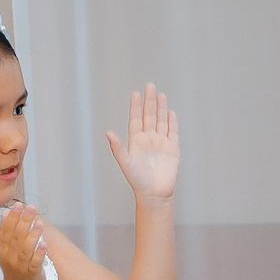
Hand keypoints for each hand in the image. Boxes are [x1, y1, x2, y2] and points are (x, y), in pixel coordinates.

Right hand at [0, 203, 47, 279]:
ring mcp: (21, 266)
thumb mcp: (6, 249)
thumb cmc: (14, 268)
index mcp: (3, 250)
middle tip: (31, 207)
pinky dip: (39, 253)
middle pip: (16, 237)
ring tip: (39, 222)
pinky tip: (44, 244)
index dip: (12, 217)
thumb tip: (5, 212)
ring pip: (26, 249)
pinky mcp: (32, 274)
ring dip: (32, 235)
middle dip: (23, 221)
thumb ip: (6, 231)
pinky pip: (35, 263)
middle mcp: (10, 257)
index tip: (19, 205)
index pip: (6, 231)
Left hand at [104, 84, 178, 202]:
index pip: (136, 119)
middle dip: (149, 101)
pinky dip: (172, 122)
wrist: (154, 193)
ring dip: (161, 108)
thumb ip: (117, 147)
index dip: (135, 106)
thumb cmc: (137, 180)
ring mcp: (161, 143)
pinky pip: (172, 132)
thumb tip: (108, 132)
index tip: (135, 93)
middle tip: (149, 85)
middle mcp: (148, 139)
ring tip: (160, 94)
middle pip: (149, 116)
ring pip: (161, 121)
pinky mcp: (172, 148)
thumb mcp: (125, 163)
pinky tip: (170, 112)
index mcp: (136, 141)